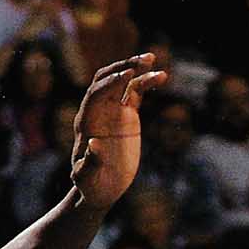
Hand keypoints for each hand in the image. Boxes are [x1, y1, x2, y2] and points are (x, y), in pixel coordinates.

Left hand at [71, 52, 171, 209]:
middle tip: (142, 60)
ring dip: (137, 69)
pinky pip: (136, 92)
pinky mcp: (127, 115)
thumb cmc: (90, 185)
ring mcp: (113, 111)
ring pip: (124, 83)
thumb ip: (90, 162)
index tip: (128, 75)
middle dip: (122, 67)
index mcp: (86, 122)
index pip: (95, 94)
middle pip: (107, 80)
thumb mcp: (87, 177)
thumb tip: (94, 144)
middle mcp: (98, 111)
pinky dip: (147, 82)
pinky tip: (161, 76)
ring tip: (153, 60)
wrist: (101, 188)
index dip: (110, 83)